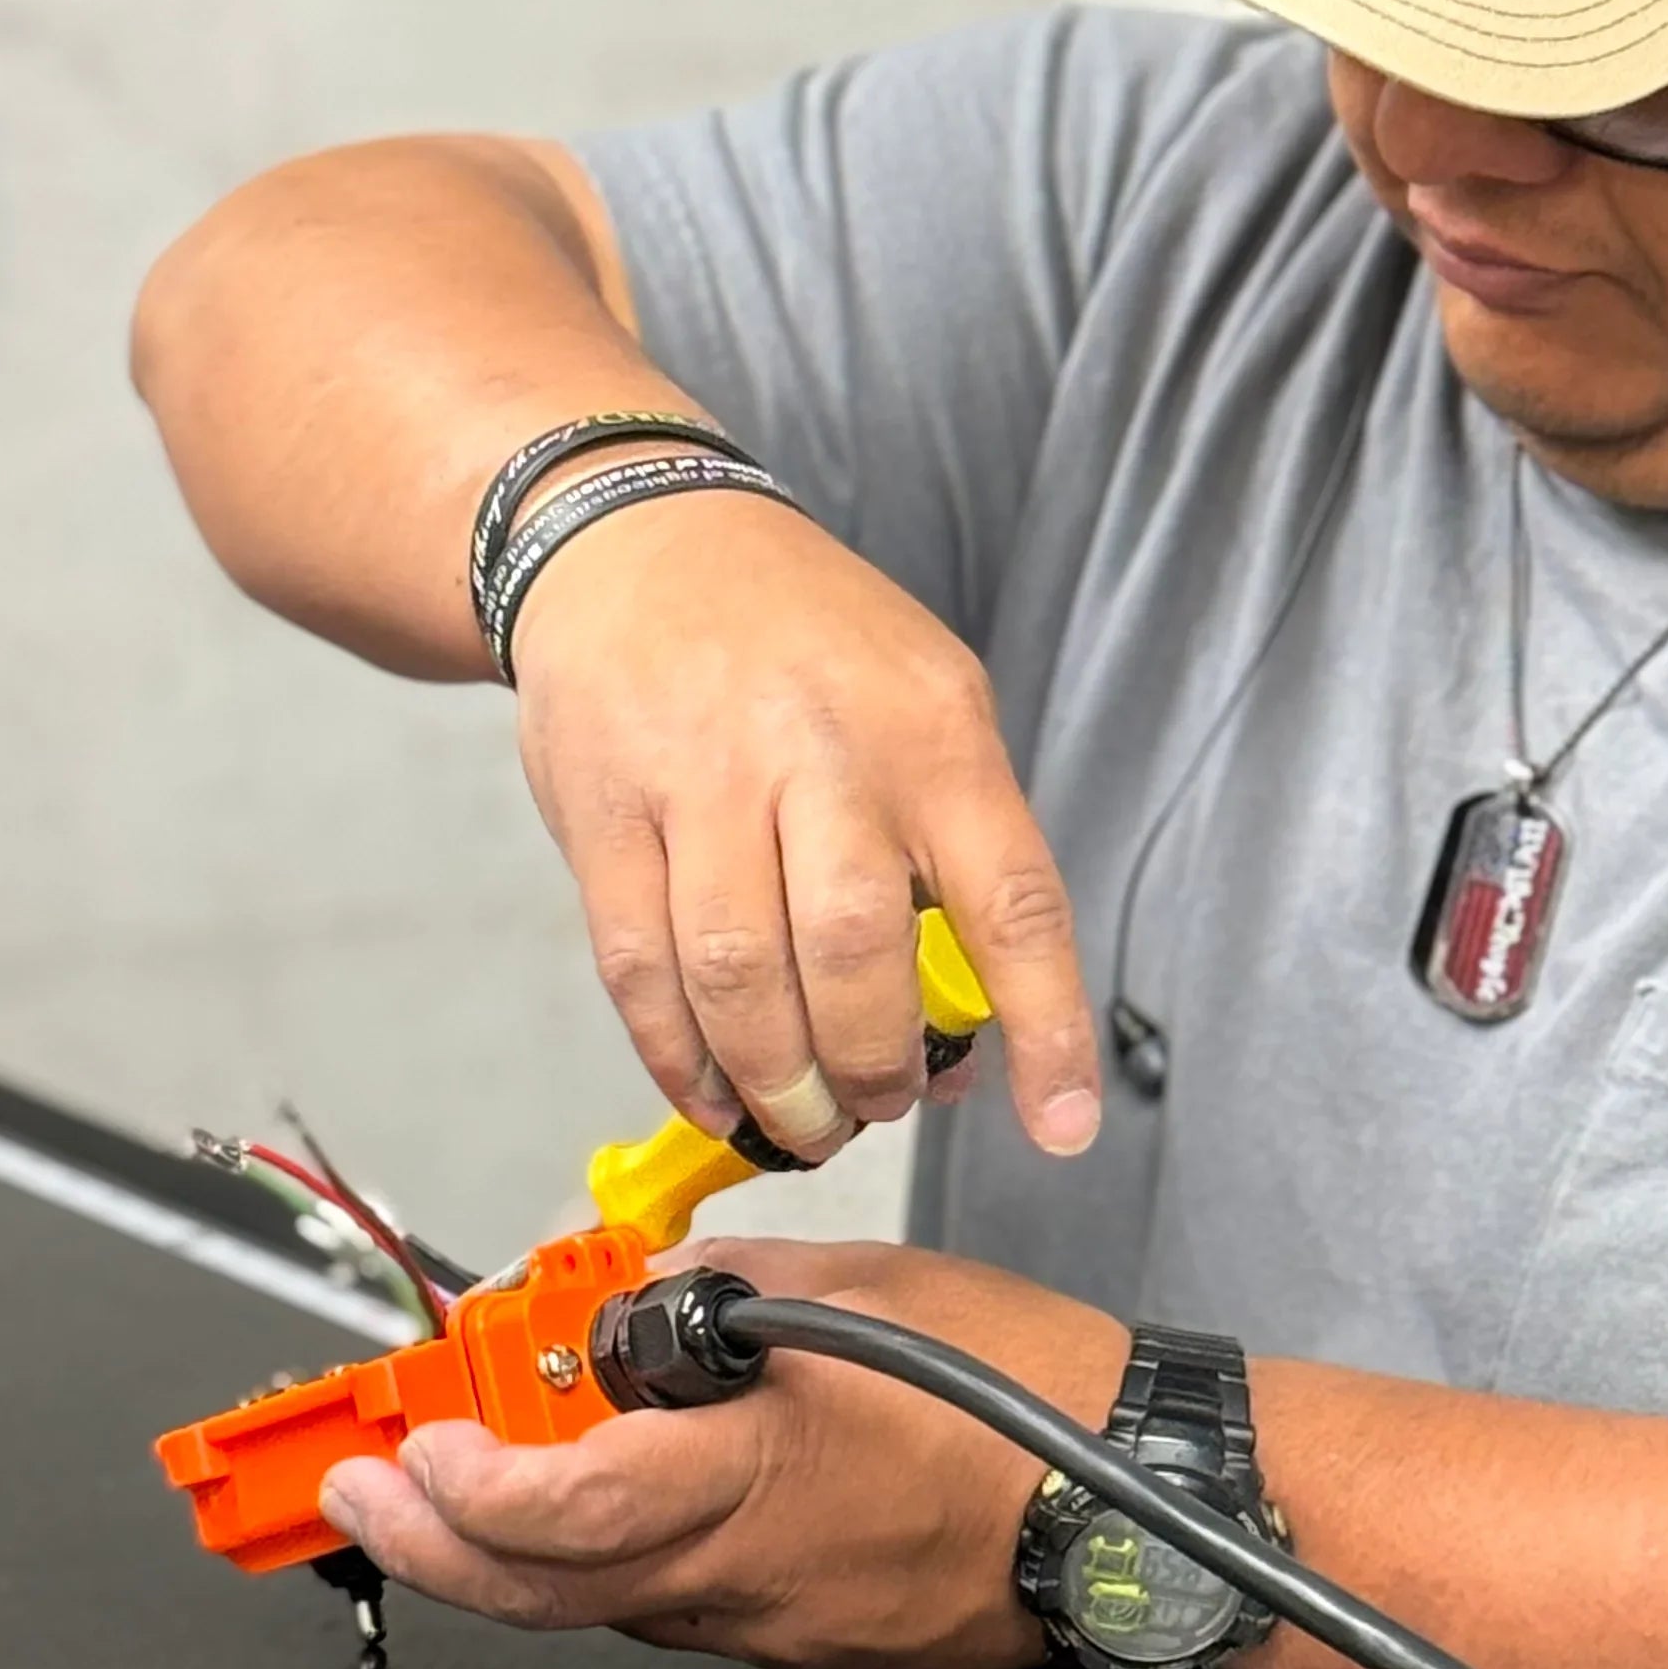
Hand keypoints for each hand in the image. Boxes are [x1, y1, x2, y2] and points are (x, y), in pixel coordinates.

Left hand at [314, 1238, 1128, 1668]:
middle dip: (428, 1544)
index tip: (408, 1448)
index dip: (463, 1491)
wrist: (1137, 1502)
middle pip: (545, 1592)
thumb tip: (628, 1303)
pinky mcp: (810, 1649)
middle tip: (363, 1492)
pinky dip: (609, 1565)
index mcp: (763, 1476)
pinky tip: (594, 1511)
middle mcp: (753, 1575)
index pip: (567, 1511)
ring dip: (509, 1555)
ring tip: (449, 1489)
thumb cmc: (1025, 1391)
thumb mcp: (861, 1285)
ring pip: (604, 1607)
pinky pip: (679, 1612)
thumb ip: (722, 1294)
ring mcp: (779, 1628)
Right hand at [509, 483, 1102, 1165]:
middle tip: (878, 1107)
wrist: (641, 542)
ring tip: (798, 1120)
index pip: (1012, 898)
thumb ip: (956, 858)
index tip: (1062, 1126)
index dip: (1047, 1025)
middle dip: (872, 1069)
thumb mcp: (925, 704)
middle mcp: (820, 748)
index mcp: (932, 731)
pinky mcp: (605, 810)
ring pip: (736, 974)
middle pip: (853, 951)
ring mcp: (702, 777)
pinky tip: (710, 1091)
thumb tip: (968, 1045)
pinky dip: (677, 1057)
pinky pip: (639, 967)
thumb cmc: (805, 644)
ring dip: (773, 1080)